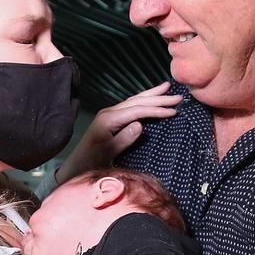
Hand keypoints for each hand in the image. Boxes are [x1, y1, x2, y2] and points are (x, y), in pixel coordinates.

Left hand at [56, 82, 180, 182]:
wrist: (75, 167)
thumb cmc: (91, 163)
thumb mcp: (107, 154)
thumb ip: (123, 139)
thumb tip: (140, 124)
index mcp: (108, 119)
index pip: (138, 110)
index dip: (156, 110)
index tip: (174, 111)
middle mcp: (109, 113)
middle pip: (138, 101)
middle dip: (158, 98)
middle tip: (178, 96)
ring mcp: (109, 115)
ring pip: (134, 100)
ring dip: (152, 95)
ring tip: (167, 87)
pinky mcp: (111, 119)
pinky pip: (131, 106)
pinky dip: (144, 101)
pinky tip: (150, 99)